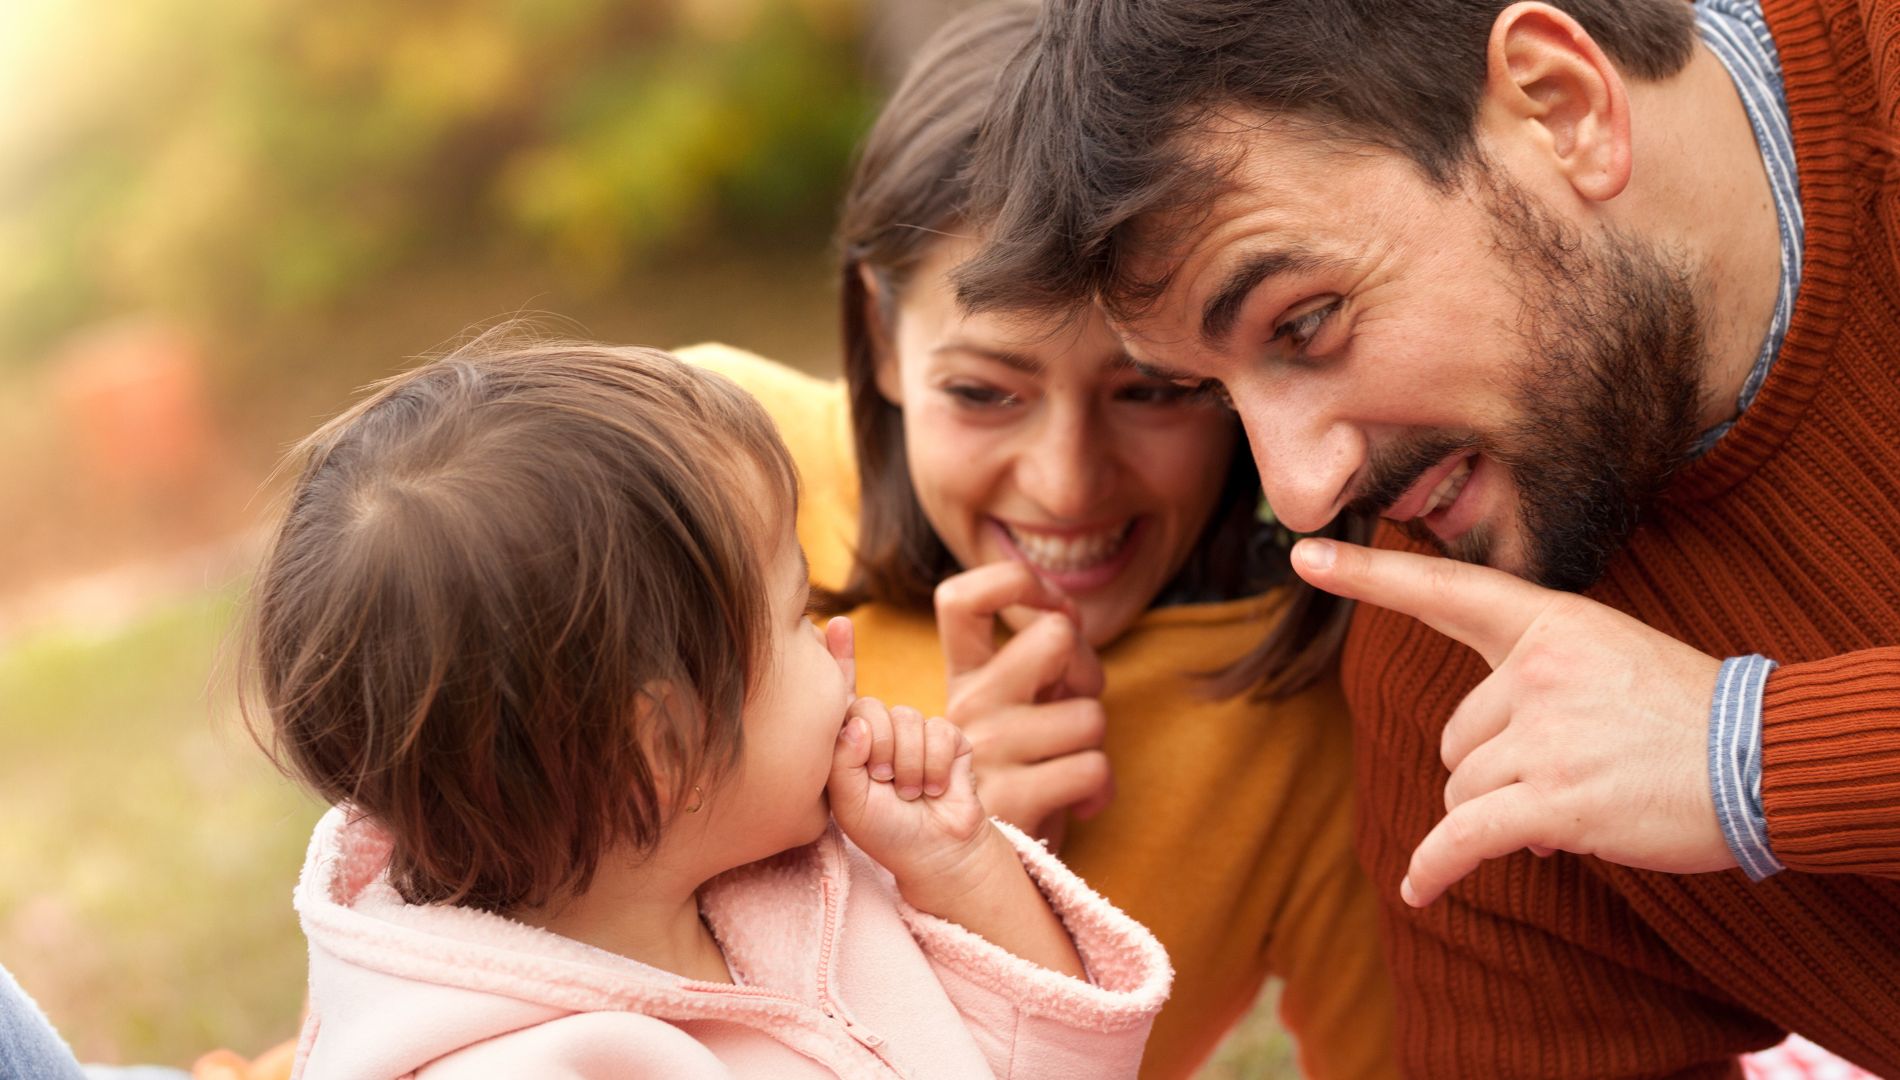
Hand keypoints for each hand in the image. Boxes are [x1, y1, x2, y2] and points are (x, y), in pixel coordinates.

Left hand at [828, 697, 988, 886]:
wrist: (934, 851)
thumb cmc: (885, 830)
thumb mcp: (849, 803)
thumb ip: (841, 761)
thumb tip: (857, 723)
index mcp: (854, 743)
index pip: (847, 710)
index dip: (859, 739)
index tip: (869, 776)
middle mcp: (884, 732)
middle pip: (876, 708)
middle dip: (884, 752)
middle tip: (889, 783)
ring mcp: (917, 733)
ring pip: (909, 718)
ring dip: (911, 765)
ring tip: (912, 793)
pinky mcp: (949, 738)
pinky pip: (940, 730)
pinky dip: (937, 766)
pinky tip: (936, 788)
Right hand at [935, 561, 1113, 839]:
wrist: (972, 871)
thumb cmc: (1010, 777)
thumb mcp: (1008, 712)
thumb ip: (1035, 664)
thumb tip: (1068, 614)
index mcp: (963, 678)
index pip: (961, 596)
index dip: (1014, 581)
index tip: (1049, 606)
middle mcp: (967, 705)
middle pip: (1056, 635)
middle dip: (1088, 668)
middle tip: (1074, 703)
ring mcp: (986, 749)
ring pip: (1089, 713)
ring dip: (1095, 744)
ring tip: (1067, 766)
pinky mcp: (1012, 797)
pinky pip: (1093, 768)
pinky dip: (1100, 789)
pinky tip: (1079, 804)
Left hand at [1293, 538, 1733, 907]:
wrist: (1766, 758)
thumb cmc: (1690, 715)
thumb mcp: (1611, 660)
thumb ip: (1538, 690)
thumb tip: (1486, 776)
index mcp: (1550, 621)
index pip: (1447, 589)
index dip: (1370, 576)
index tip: (1302, 555)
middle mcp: (1537, 670)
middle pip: (1455, 733)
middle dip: (1491, 768)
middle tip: (1567, 771)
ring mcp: (1543, 735)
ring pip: (1461, 785)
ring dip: (1498, 811)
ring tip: (1577, 802)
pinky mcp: (1553, 800)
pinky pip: (1464, 836)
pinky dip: (1439, 866)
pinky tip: (1421, 887)